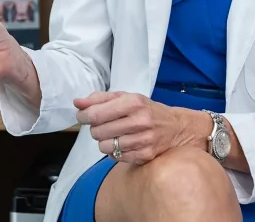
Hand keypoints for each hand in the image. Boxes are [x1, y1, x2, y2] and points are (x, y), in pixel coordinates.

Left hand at [74, 91, 211, 164]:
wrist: (178, 128)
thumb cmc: (147, 110)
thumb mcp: (126, 97)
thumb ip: (99, 98)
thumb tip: (77, 103)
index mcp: (133, 102)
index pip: (96, 113)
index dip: (84, 116)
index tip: (83, 116)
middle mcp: (139, 121)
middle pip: (98, 131)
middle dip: (95, 129)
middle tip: (103, 125)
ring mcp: (143, 140)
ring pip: (104, 146)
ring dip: (104, 141)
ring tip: (114, 135)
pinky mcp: (145, 156)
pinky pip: (115, 157)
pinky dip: (114, 151)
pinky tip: (122, 144)